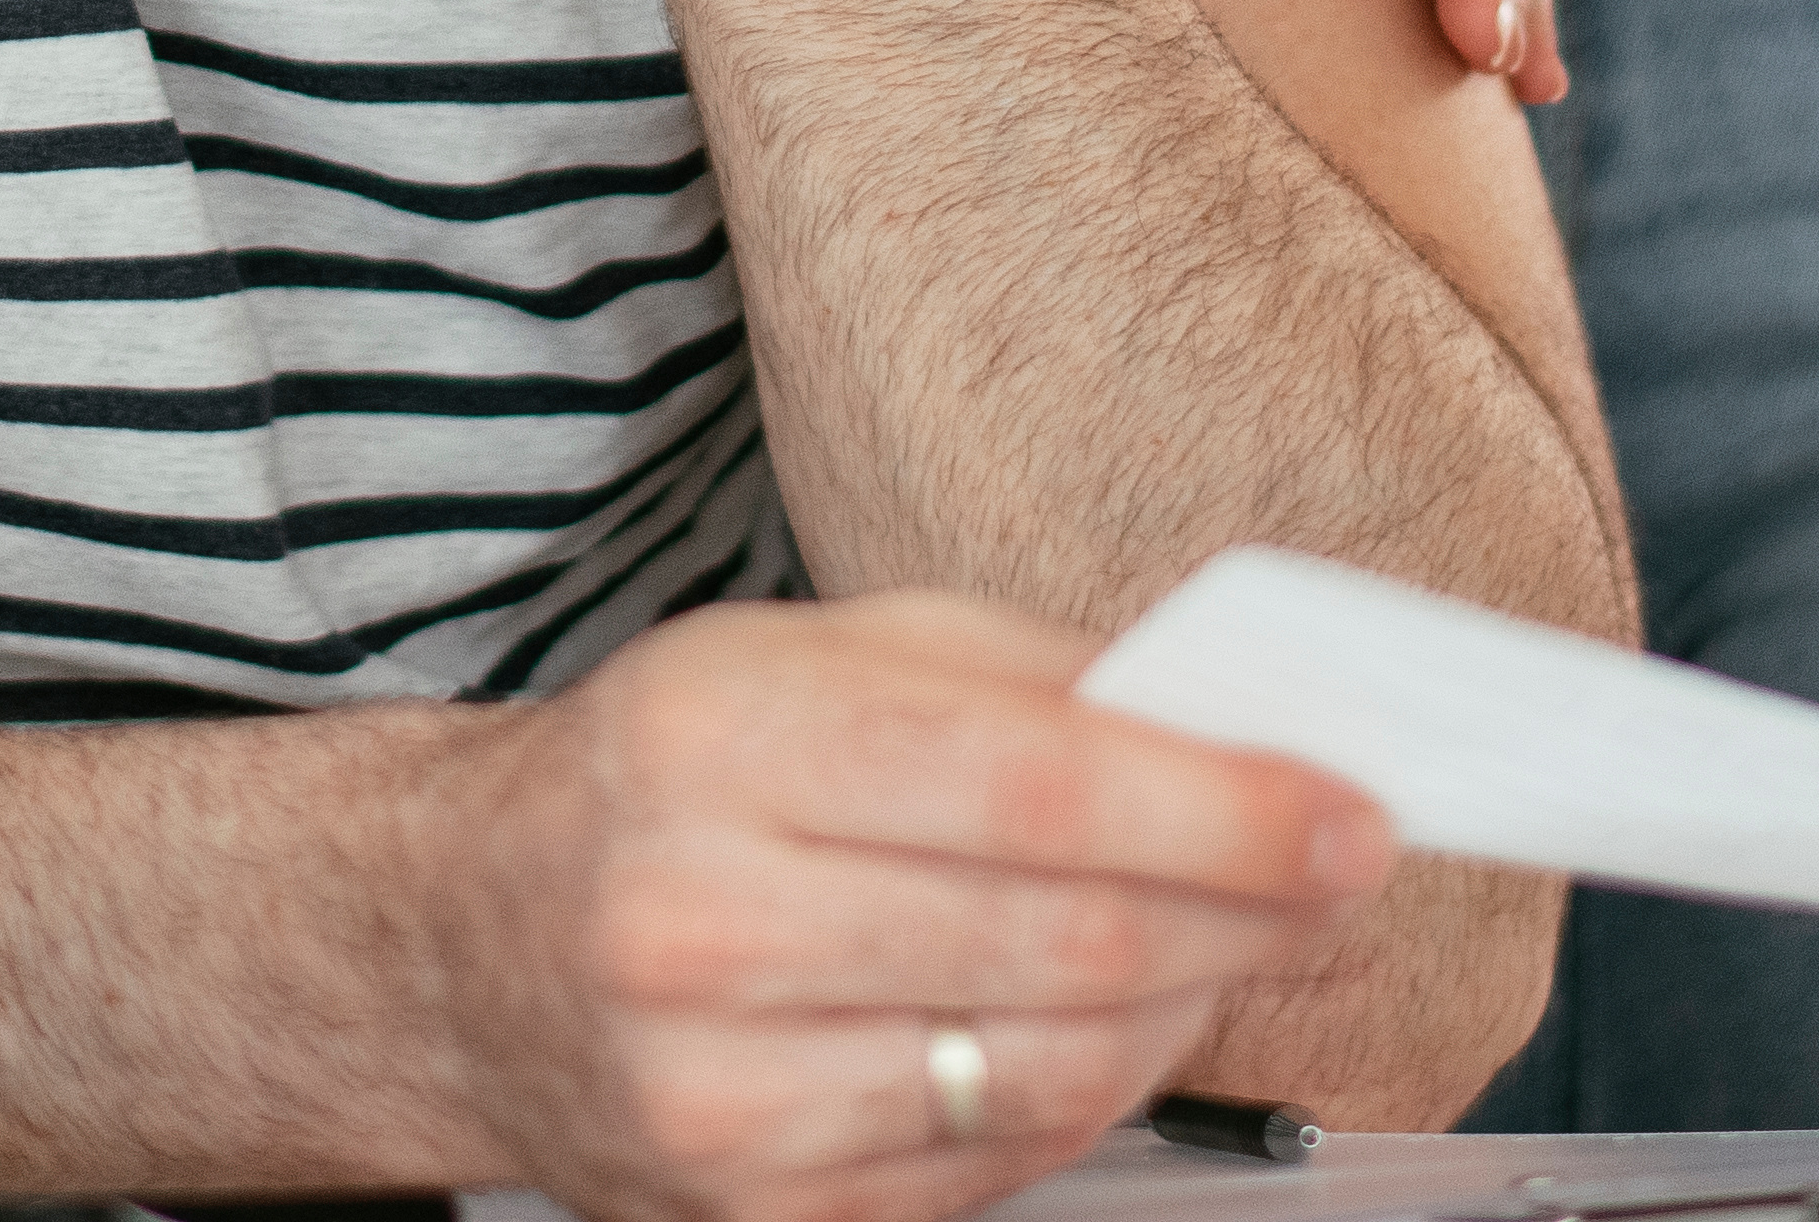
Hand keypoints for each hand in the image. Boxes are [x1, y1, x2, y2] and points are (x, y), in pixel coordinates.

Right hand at [448, 592, 1395, 1221]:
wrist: (464, 944)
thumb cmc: (667, 775)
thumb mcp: (815, 652)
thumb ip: (1030, 679)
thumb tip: (1246, 727)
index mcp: (722, 740)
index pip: (1038, 788)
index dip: (1226, 808)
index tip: (1353, 813)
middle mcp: (704, 924)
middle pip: (1069, 943)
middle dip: (1247, 910)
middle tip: (1336, 875)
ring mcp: (721, 1098)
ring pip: (1052, 1073)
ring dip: (1187, 1007)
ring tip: (1228, 940)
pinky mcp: (750, 1218)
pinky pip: (994, 1168)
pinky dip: (1089, 1096)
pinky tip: (1106, 1024)